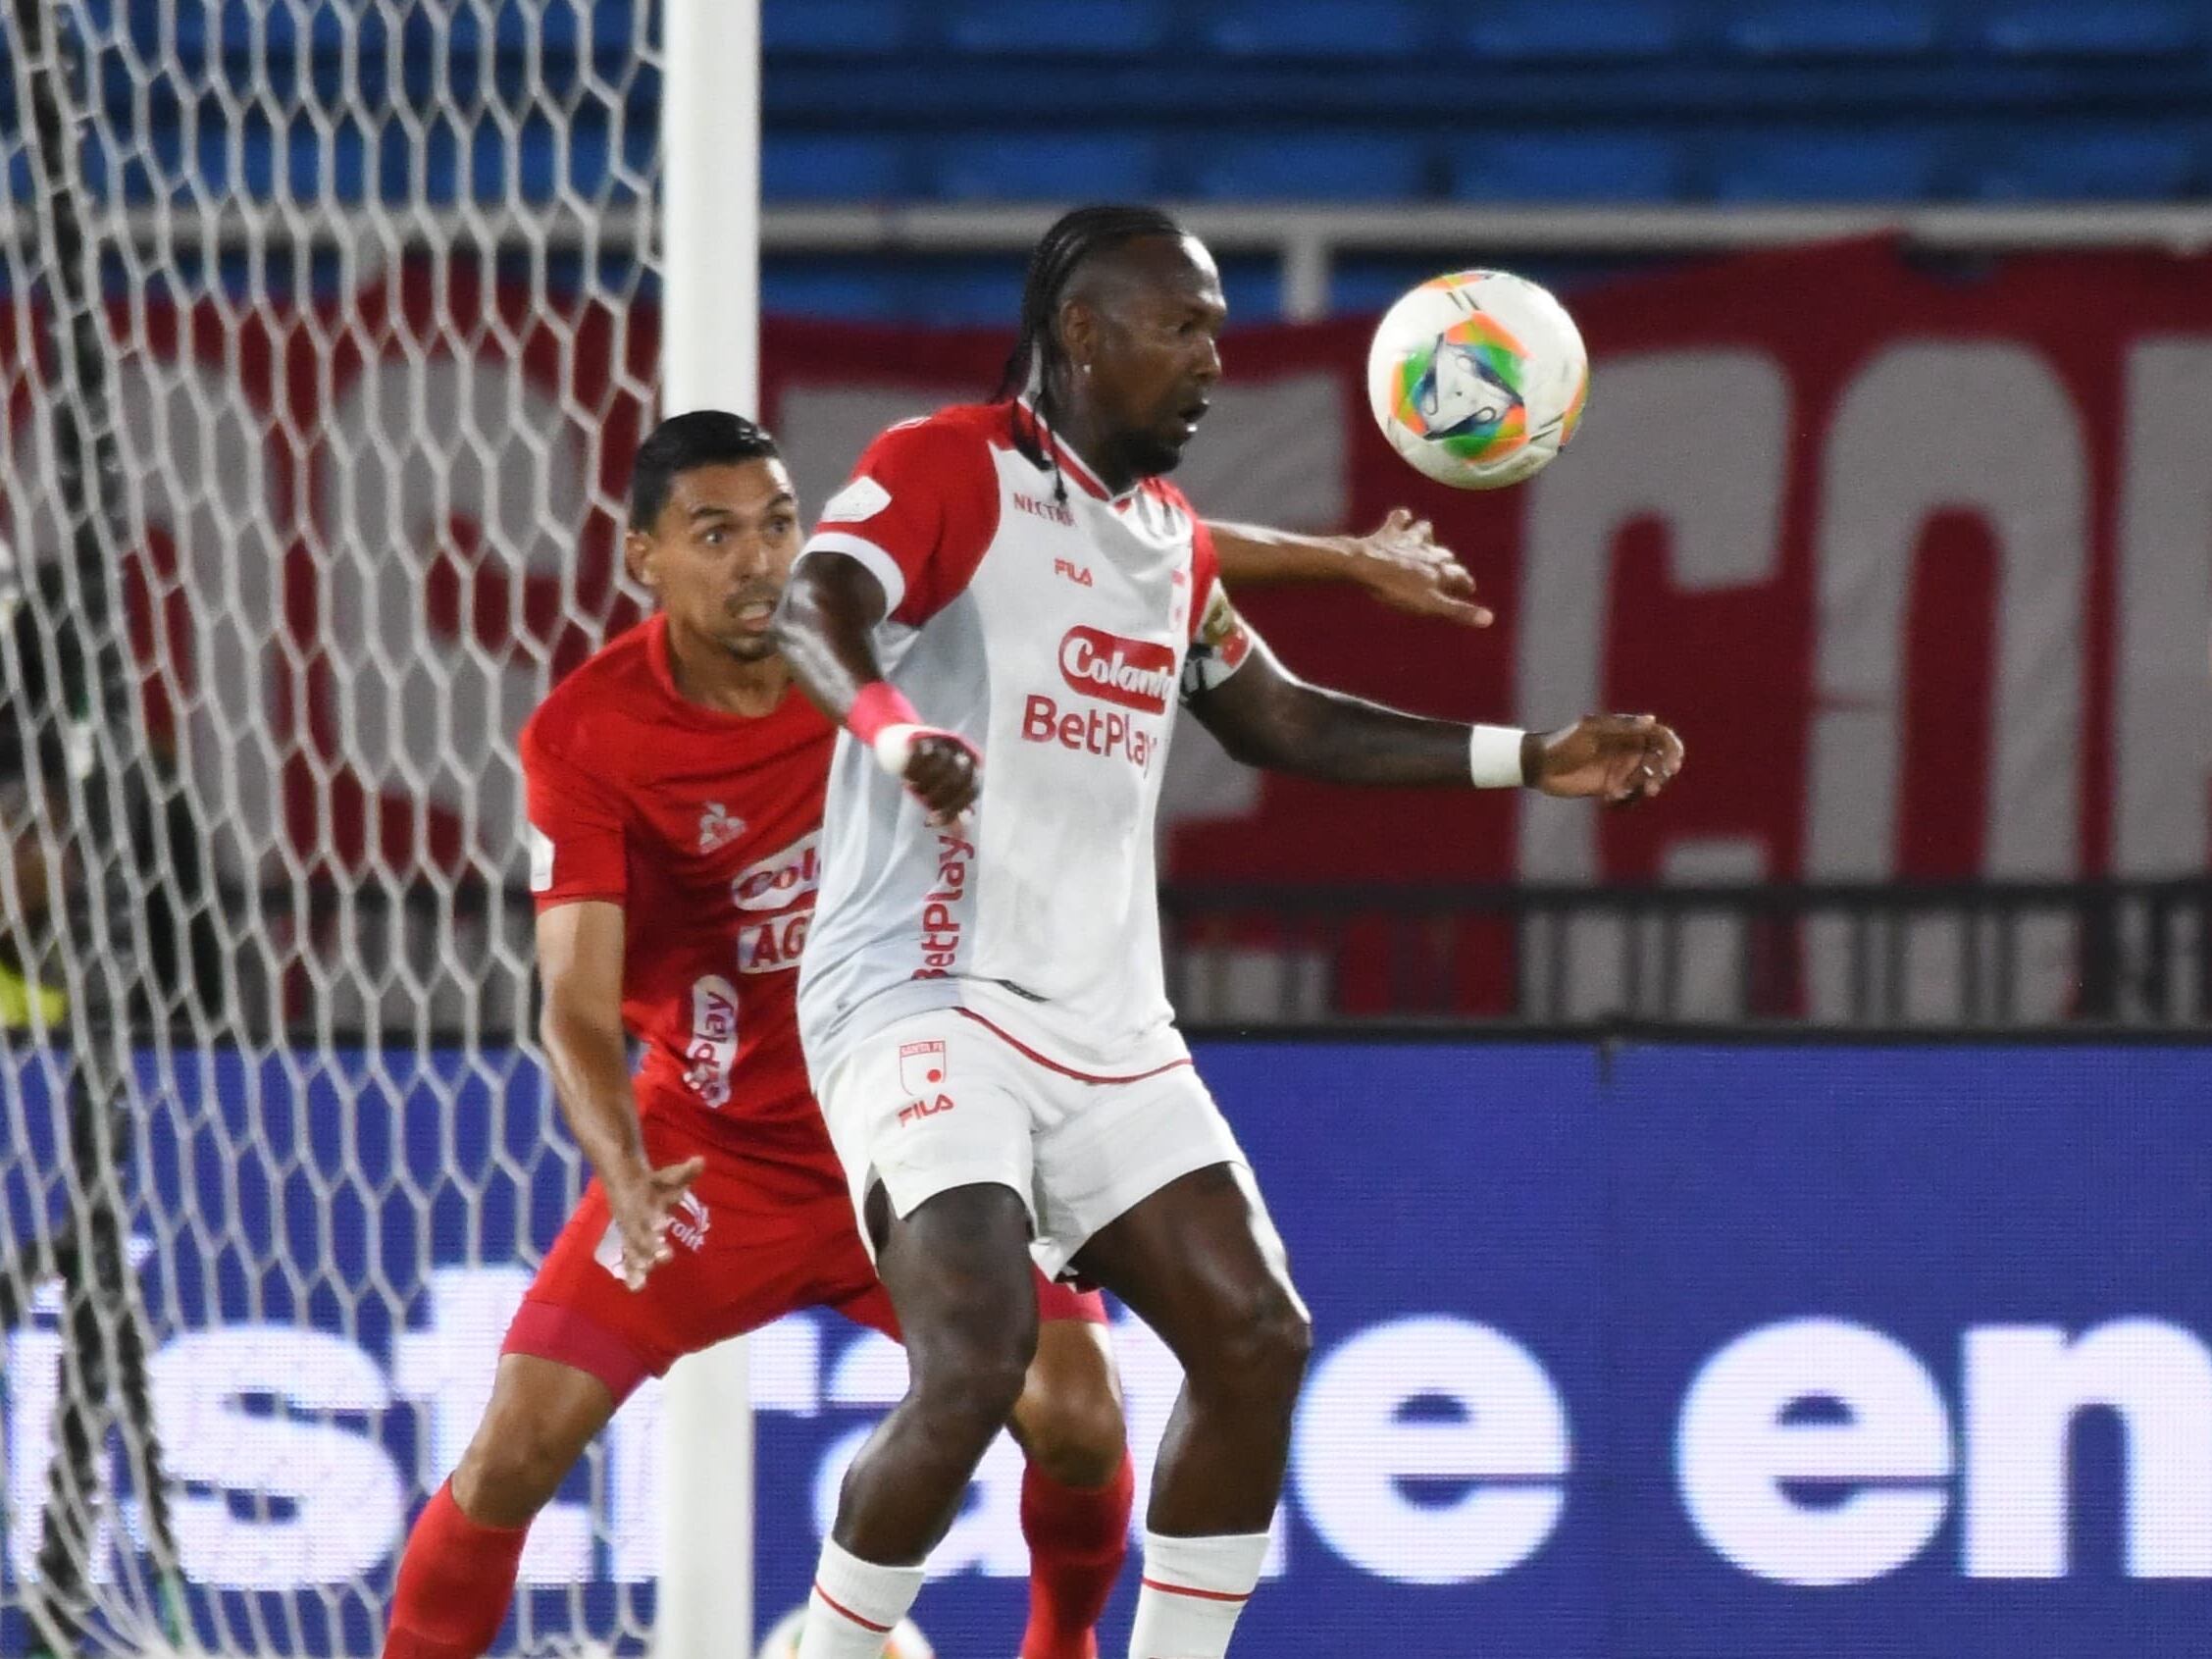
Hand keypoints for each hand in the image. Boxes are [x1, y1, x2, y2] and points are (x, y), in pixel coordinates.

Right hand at [605, 1155, 705, 1290]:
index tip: (662, 1228)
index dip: (654, 1220)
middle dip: (650, 1247)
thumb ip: (686, 1172)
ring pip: (632, 1252)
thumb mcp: (670, 1176)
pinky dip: (632, 1274)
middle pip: (640, 1236)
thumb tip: (701, 1160)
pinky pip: (629, 1260)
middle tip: (664, 1256)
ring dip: (638, 1267)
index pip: (648, 1214)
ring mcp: (630, 1234)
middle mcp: (635, 1221)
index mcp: (643, 1205)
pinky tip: (636, 1288)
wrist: (624, 1182)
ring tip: (640, 1285)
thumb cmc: (655, 1184)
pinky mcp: (630, 1244)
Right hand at [898, 729, 981, 825]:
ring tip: (912, 785)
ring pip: (941, 765)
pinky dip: (914, 767)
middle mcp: (964, 754)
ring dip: (923, 781)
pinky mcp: (931, 733)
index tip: (932, 820)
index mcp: (972, 771)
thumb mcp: (937, 794)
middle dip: (936, 795)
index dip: (952, 808)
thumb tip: (960, 836)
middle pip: (956, 779)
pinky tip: (906, 774)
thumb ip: (949, 811)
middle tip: (921, 799)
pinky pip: (924, 752)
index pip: (971, 791)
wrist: (905, 743)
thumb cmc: (925, 775)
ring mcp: (948, 742)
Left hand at [1348, 507, 1492, 627]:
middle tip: (1450, 570)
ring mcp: (1409, 540)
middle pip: (1444, 556)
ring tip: (1428, 537)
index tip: (1469, 588)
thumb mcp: (1430, 605)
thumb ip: (1459, 611)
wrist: (1365, 565)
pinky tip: (1403, 516)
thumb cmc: (1397, 589)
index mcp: (1440, 571)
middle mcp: (1429, 552)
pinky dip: (1402, 518)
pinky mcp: (1389, 533)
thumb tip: (1490, 619)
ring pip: (1425, 532)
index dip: (1466, 583)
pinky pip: (1399, 519)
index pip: (1460, 577)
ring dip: (1428, 536)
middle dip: (1448, 563)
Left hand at [1528, 713, 1684, 803]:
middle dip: (1660, 774)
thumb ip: (1621, 727)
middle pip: (1659, 761)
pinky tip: (1609, 798)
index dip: (1673, 749)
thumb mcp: (1591, 730)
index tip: (1673, 765)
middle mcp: (1627, 749)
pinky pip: (1630, 794)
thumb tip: (1651, 720)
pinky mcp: (1611, 787)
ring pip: (1647, 779)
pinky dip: (1626, 798)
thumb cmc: (1563, 741)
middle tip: (1652, 787)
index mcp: (1627, 731)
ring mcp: (1620, 769)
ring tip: (1630, 794)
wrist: (1538, 765)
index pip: (1660, 737)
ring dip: (1646, 788)